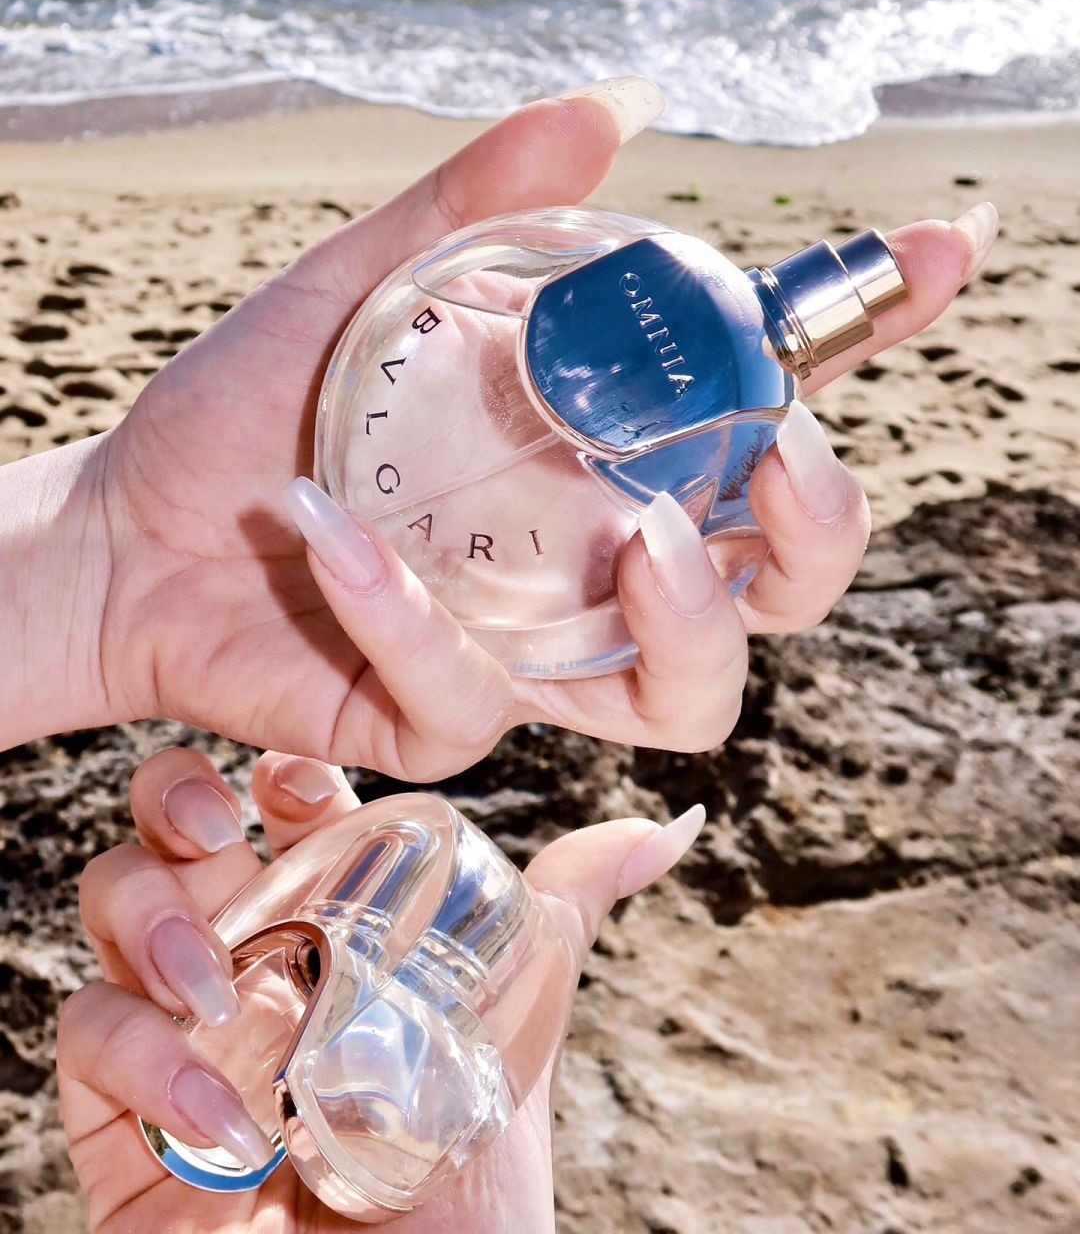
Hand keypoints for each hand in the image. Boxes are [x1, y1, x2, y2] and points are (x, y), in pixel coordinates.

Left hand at [1, 75, 996, 762]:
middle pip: (787, 586)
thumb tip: (610, 109)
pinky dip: (408, 614)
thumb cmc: (253, 410)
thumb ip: (479, 206)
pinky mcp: (448, 723)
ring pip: (694, 693)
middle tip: (782, 450)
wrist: (131, 535)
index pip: (771, 406)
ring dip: (693, 621)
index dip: (873, 337)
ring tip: (638, 538)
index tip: (938, 251)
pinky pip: (474, 698)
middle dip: (823, 528)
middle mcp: (598, 563)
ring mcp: (535, 655)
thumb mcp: (366, 286)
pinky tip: (333, 531)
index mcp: (605, 452)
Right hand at [58, 746, 704, 1232]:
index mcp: (323, 909)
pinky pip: (88, 1033)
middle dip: (178, 796)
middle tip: (222, 827)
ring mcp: (179, 1012)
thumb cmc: (453, 1160)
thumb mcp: (518, 1017)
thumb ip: (564, 913)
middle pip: (174, 822)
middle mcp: (243, 941)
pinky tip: (226, 1118)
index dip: (278, 766)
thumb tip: (672, 826)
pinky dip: (146, 1057)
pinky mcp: (121, 1101)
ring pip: (113, 898)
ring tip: (218, 982)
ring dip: (153, 917)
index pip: (277, 798)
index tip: (302, 777)